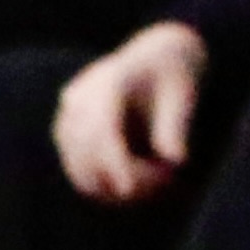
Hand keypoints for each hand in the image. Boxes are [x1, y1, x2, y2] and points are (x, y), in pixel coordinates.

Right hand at [58, 22, 207, 201]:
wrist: (153, 58)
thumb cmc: (173, 77)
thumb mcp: (184, 96)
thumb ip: (176, 127)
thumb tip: (176, 161)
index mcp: (112, 80)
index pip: (102, 129)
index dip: (112, 162)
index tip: (129, 191)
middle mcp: (80, 94)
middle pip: (84, 150)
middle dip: (114, 178)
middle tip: (153, 191)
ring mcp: (68, 113)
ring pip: (76, 163)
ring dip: (107, 184)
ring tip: (149, 184)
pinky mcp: (65, 130)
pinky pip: (77, 166)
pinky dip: (101, 180)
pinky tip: (130, 181)